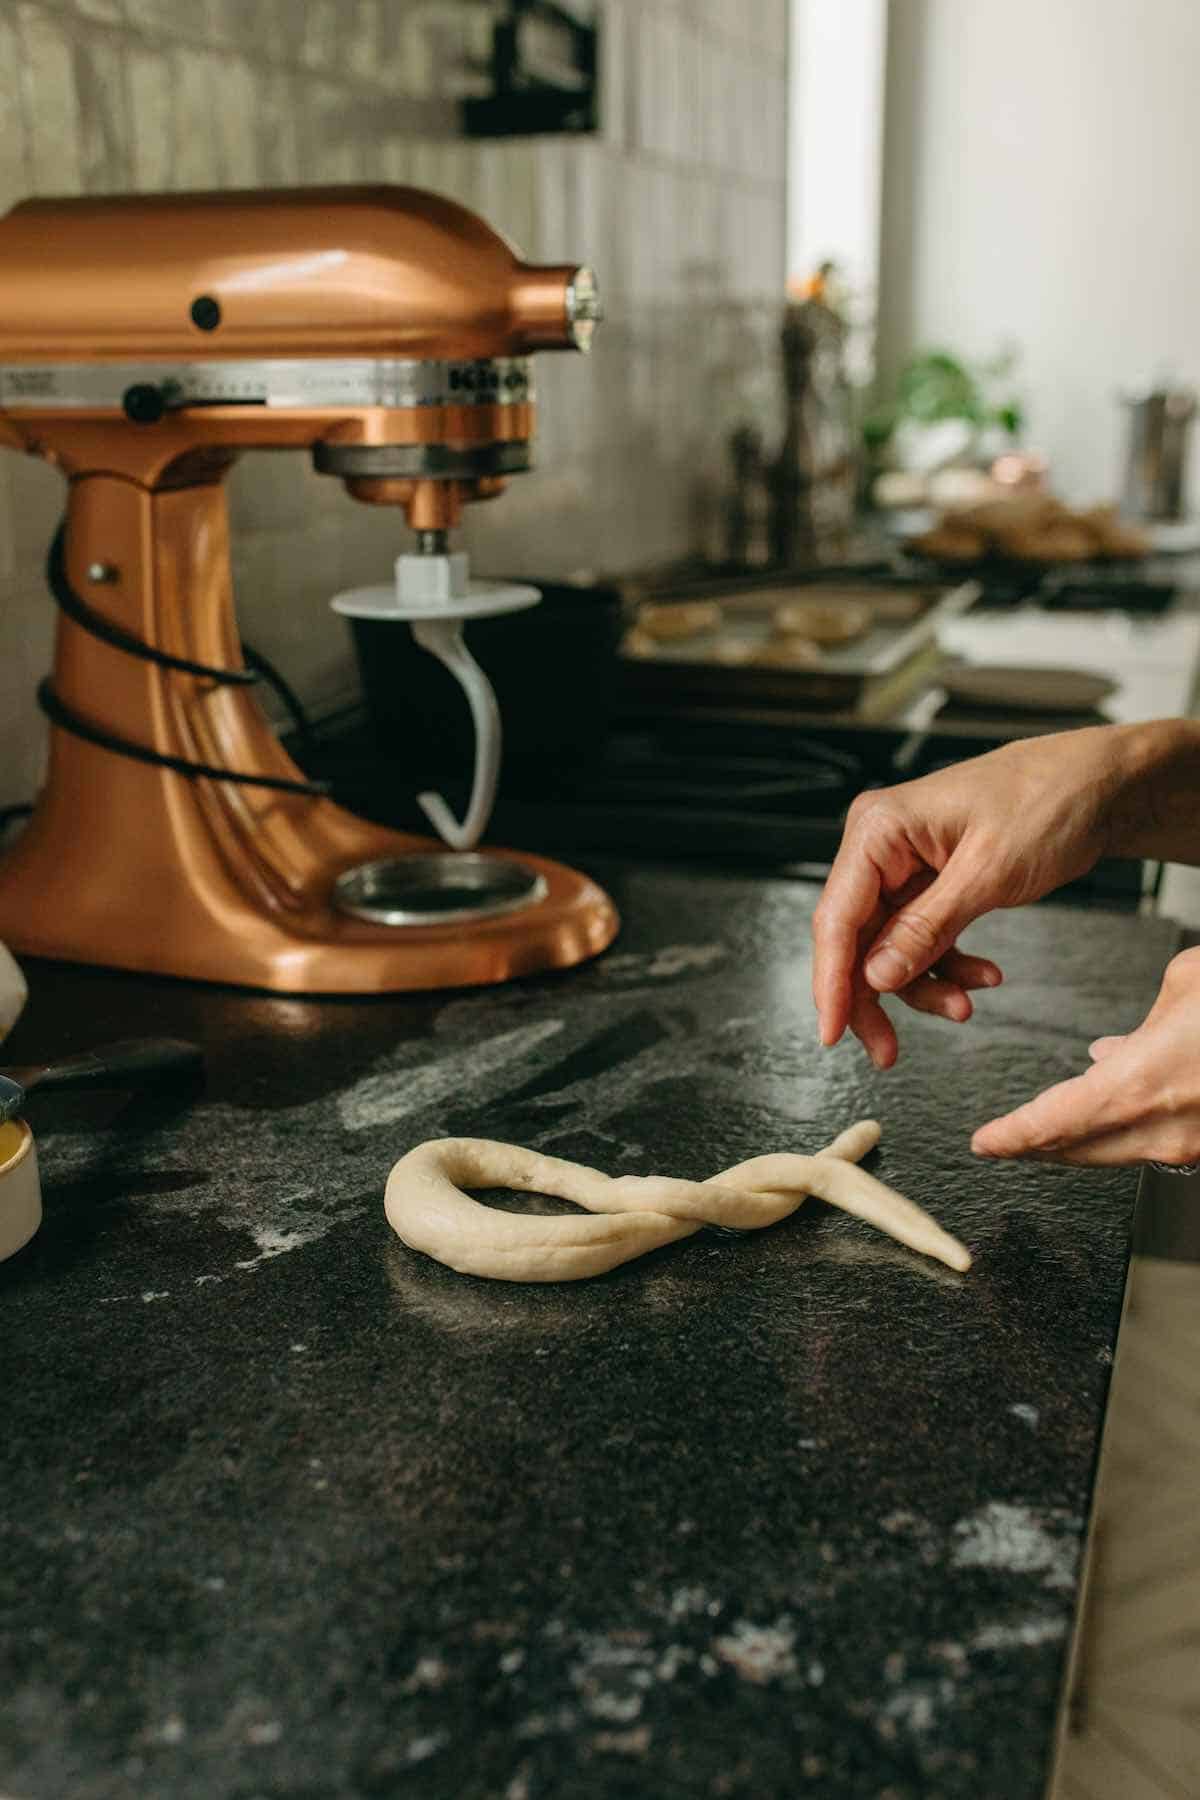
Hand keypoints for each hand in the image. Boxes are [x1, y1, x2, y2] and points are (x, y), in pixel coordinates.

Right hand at [811, 727, 1130, 1067]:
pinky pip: (922, 940)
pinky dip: (948, 966)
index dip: (831, 981)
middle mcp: (881, 848)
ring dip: (924, 985)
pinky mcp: (930, 884)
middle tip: (887, 1051)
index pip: (837, 917)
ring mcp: (905, 867)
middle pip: (855, 940)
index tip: (832, 1033)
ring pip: (889, 949)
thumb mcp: (988, 873)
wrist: (1096, 784)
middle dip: (876, 997)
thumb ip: (927, 928)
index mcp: (879, 830)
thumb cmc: (1048, 800)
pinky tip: (984, 976)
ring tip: (966, 1006)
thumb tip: (875, 978)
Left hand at [973, 946, 1199, 1163]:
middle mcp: (1163, 1127)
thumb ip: (1141, 1016)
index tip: (985, 1142)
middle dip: (1035, 1147)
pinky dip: (1126, 1127)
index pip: (1051, 1124)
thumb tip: (1117, 1046)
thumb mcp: (1187, 981)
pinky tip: (1118, 1112)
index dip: (1010, 1137)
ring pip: (1116, 1150)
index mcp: (1138, 1085)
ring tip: (1047, 1132)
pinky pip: (1155, 1138)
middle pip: (1078, 1148)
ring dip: (1078, 1138)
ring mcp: (1193, 1141)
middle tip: (1004, 1144)